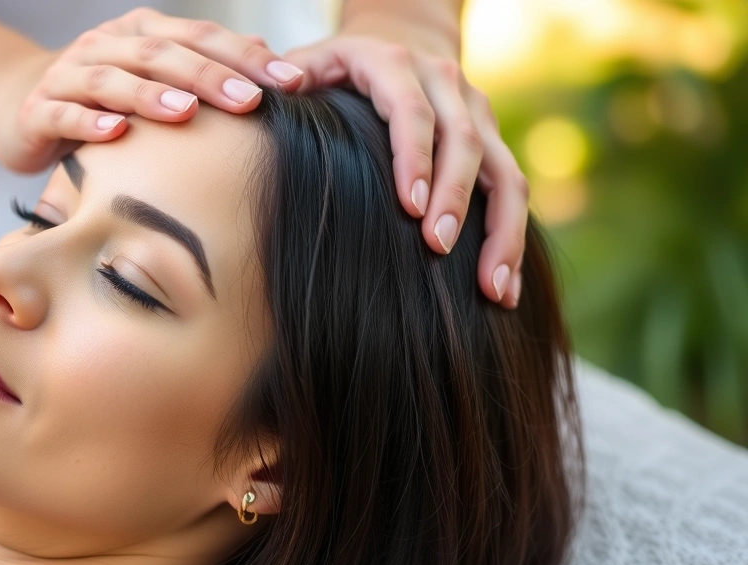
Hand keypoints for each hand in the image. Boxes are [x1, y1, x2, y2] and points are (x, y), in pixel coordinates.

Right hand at [0, 8, 303, 173]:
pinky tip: (117, 134)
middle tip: (250, 100)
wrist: (29, 109)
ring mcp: (69, 76)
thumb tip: (268, 54)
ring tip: (186, 112)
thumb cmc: (110, 100)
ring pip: (112, 79)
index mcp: (142, 34)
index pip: (201, 37)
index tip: (291, 82)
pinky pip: (64, 114)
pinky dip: (89, 123)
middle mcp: (106, 46)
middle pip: (160, 54)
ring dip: (150, 94)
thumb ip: (208, 66)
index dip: (246, 57)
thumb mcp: (159, 80)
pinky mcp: (39, 111)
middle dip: (209, 76)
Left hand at [285, 16, 528, 307]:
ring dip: (502, 232)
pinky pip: (515, 192)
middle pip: (465, 142)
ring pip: (505, 173)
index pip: (412, 111)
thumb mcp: (314, 59)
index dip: (415, 158)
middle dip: (455, 198)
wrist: (401, 40)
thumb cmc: (342, 69)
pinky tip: (504, 289)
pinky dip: (511, 241)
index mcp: (397, 66)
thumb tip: (282, 85)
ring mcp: (478, 113)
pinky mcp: (495, 140)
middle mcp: (446, 85)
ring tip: (491, 290)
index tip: (410, 208)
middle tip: (438, 247)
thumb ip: (290, 73)